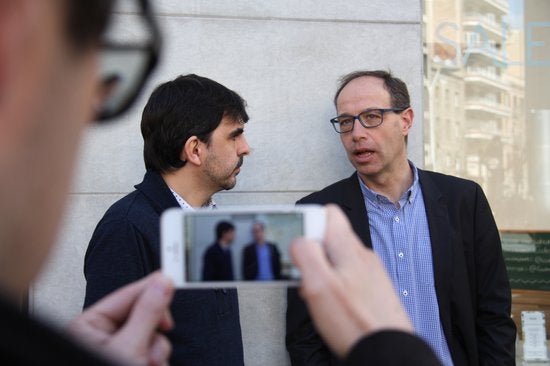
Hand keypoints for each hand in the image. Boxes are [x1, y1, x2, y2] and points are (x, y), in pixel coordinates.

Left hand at [67, 272, 173, 365]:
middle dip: (155, 331)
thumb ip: (147, 314)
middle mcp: (101, 335)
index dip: (153, 289)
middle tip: (158, 339)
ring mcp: (117, 349)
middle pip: (143, 315)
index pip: (128, 294)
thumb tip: (161, 283)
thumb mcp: (129, 347)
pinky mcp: (130, 359)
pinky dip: (156, 359)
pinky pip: (152, 349)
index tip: (172, 280)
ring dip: (157, 350)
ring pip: (151, 335)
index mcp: (89, 325)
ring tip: (148, 363)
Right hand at [290, 205, 412, 357]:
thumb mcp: (318, 285)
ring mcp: (370, 272)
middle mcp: (362, 255)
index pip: (328, 213)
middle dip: (312, 254)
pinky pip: (349, 277)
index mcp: (348, 247)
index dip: (308, 224)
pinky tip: (333, 305)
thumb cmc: (356, 322)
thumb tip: (298, 239)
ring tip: (318, 294)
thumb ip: (305, 254)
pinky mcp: (374, 289)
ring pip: (338, 259)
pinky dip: (336, 286)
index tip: (299, 245)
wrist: (388, 350)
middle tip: (306, 276)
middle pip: (330, 238)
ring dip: (323, 272)